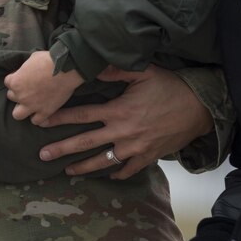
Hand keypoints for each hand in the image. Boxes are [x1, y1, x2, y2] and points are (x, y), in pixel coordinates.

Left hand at [4, 50, 83, 122]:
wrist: (66, 69)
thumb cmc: (49, 60)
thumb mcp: (32, 58)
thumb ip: (25, 67)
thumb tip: (27, 70)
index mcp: (15, 81)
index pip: (8, 82)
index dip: (15, 79)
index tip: (23, 77)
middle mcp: (21, 95)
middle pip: (11, 97)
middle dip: (18, 93)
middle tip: (28, 89)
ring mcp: (32, 106)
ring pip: (17, 114)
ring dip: (22, 109)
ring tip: (29, 104)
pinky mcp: (45, 112)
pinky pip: (36, 121)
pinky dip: (37, 117)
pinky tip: (41, 112)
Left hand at [36, 65, 213, 178]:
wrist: (199, 108)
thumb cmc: (171, 87)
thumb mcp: (144, 72)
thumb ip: (117, 70)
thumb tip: (95, 64)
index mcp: (119, 110)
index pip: (82, 115)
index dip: (60, 118)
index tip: (41, 122)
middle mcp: (123, 132)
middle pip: (85, 142)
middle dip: (62, 149)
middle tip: (42, 155)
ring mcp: (135, 147)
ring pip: (103, 161)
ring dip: (83, 167)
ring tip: (66, 171)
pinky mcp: (148, 156)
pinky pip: (128, 169)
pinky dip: (117, 173)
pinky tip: (106, 176)